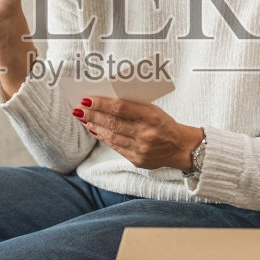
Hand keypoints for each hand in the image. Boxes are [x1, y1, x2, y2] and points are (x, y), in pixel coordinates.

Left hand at [75, 96, 200, 171]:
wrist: (180, 148)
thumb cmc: (164, 124)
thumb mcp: (154, 110)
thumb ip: (133, 106)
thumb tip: (106, 101)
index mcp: (152, 117)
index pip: (121, 108)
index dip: (102, 103)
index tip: (87, 99)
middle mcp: (147, 134)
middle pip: (113, 123)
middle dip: (93, 115)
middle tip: (78, 109)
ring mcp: (142, 149)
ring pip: (112, 136)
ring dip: (95, 126)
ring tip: (84, 118)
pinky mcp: (137, 160)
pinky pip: (116, 147)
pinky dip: (104, 138)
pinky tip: (95, 130)